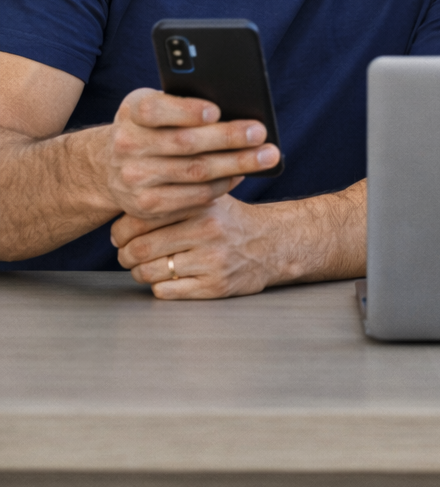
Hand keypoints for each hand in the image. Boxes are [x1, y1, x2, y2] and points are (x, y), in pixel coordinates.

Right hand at [94, 88, 279, 222]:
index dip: (185, 111)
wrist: (111, 166)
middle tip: (261, 132)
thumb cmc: (150, 127)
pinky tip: (242, 174)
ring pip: (194, 172)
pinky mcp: (146, 206)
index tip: (216, 111)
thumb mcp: (156, 106)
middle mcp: (128, 145)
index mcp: (132, 112)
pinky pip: (193, 196)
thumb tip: (234, 105)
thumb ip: (183, 103)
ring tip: (266, 156)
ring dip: (236, 164)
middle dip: (228, 138)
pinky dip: (222, 185)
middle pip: (184, 143)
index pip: (155, 110)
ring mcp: (134, 178)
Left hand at [112, 193, 279, 298]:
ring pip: (150, 273)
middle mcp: (206, 230)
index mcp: (200, 204)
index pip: (142, 218)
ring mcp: (211, 260)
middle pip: (141, 248)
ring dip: (140, 273)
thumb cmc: (231, 220)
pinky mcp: (215, 286)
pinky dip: (159, 287)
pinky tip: (167, 278)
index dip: (121, 231)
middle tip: (126, 255)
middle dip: (126, 256)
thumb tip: (129, 197)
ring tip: (144, 267)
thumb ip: (175, 195)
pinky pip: (167, 291)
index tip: (119, 235)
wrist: (273, 244)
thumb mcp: (209, 196)